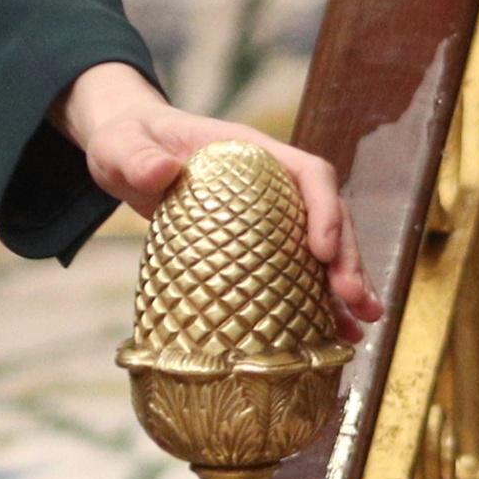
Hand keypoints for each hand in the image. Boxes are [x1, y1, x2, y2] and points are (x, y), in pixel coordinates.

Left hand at [51, 62, 382, 343]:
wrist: (124, 155)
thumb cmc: (125, 143)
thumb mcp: (120, 146)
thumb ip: (136, 157)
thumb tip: (162, 172)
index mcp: (250, 153)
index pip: (308, 172)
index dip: (324, 208)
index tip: (320, 250)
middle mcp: (271, 182)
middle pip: (327, 215)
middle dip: (346, 257)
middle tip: (353, 300)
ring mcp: (269, 214)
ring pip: (322, 248)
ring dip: (345, 285)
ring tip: (359, 328)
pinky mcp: (257, 244)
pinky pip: (297, 271)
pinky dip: (317, 303)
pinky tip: (335, 336)